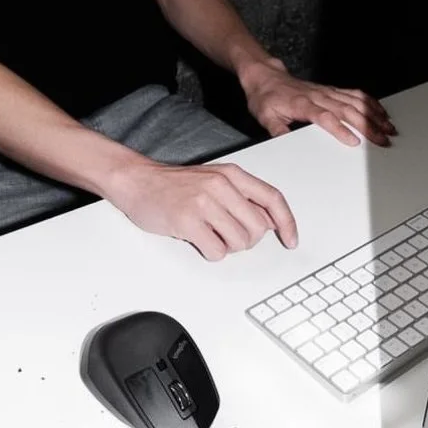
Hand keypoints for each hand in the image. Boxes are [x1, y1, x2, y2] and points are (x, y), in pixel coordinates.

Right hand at [103, 158, 297, 260]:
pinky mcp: (187, 221)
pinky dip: (210, 252)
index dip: (287, 223)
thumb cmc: (174, 185)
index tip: (291, 240)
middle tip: (226, 235)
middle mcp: (221, 185)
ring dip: (226, 247)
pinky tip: (196, 238)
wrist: (137, 181)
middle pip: (257, 229)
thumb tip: (269, 223)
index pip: (272, 199)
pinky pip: (216, 251)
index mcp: (232, 174)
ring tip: (208, 234)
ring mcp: (204, 203)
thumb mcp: (214, 180)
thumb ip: (242, 197)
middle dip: (247, 241)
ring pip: (239, 243)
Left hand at [240, 58, 395, 146]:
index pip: (325, 117)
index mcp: (302, 104)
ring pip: (355, 101)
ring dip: (373, 114)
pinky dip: (370, 102)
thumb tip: (286, 145)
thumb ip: (277, 131)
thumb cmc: (265, 98)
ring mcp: (326, 91)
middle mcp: (318, 96)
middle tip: (382, 140)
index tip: (354, 141)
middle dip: (367, 125)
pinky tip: (381, 111)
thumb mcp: (265, 117)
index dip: (340, 129)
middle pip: (346, 110)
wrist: (265, 77)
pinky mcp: (330, 89)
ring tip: (388, 127)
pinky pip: (354, 94)